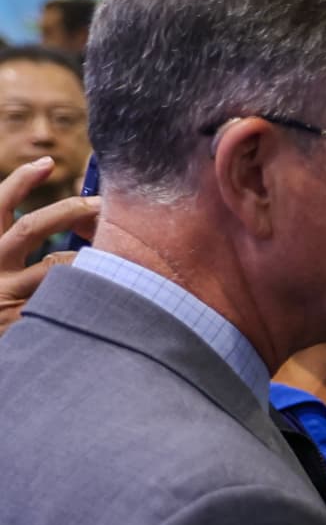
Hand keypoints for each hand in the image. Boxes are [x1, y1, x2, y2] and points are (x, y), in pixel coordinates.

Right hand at [1, 158, 98, 339]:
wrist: (0, 361)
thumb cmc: (1, 301)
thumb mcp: (1, 266)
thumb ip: (18, 241)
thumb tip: (73, 214)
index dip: (21, 182)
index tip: (49, 162)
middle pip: (31, 229)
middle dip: (70, 212)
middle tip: (102, 203)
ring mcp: (5, 296)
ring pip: (56, 267)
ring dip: (87, 258)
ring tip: (114, 255)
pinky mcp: (23, 323)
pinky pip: (68, 300)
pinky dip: (92, 293)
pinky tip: (115, 293)